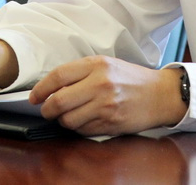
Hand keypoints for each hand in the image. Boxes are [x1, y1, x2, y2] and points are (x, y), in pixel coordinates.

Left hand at [29, 56, 186, 135]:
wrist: (160, 95)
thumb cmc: (131, 78)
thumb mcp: (107, 64)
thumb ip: (80, 73)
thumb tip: (52, 87)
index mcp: (97, 64)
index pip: (58, 76)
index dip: (41, 89)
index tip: (35, 96)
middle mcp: (100, 84)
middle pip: (58, 101)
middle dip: (47, 109)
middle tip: (47, 110)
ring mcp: (105, 105)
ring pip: (68, 120)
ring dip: (63, 121)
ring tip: (69, 115)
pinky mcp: (110, 123)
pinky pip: (83, 130)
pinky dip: (79, 128)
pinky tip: (86, 120)